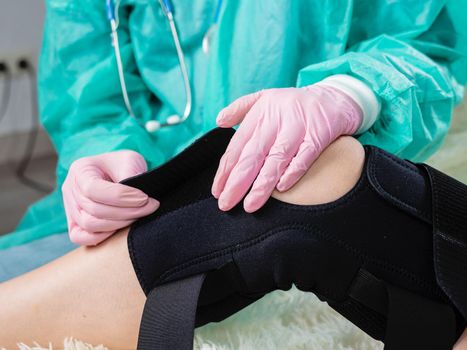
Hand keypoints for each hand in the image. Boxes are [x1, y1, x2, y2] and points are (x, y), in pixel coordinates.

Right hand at [62, 150, 158, 244]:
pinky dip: (102, 236)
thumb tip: (134, 198)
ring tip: (140, 215)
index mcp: (80, 169)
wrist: (119, 173)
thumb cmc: (124, 165)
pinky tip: (123, 228)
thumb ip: (129, 176)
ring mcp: (70, 208)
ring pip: (90, 224)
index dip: (120, 197)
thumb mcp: (130, 161)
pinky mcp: (75, 224)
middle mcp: (70, 189)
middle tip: (151, 207)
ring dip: (119, 224)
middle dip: (127, 211)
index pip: (93, 189)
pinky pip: (81, 237)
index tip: (145, 198)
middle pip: (94, 209)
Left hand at [212, 85, 362, 211]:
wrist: (334, 97)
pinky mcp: (319, 134)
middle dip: (238, 182)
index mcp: (260, 113)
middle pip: (253, 154)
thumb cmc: (293, 104)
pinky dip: (293, 171)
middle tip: (226, 203)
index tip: (217, 190)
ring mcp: (298, 127)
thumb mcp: (265, 98)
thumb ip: (240, 108)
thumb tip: (219, 120)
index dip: (226, 169)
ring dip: (263, 184)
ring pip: (277, 158)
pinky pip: (305, 156)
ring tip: (250, 205)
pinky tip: (281, 189)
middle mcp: (277, 119)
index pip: (238, 145)